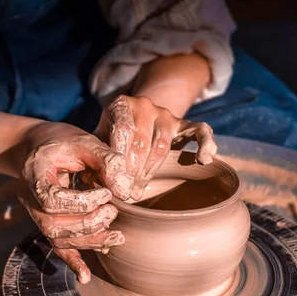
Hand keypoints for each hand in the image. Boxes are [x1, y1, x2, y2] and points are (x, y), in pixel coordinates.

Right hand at [18, 122, 132, 283]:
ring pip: (59, 240)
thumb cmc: (61, 142)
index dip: (82, 202)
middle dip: (89, 224)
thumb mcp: (84, 141)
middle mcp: (31, 201)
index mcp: (36, 177)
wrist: (34, 147)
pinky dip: (72, 262)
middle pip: (54, 227)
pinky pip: (57, 247)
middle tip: (113, 211)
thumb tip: (126, 192)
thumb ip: (106, 161)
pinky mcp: (48, 223)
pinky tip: (85, 276)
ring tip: (118, 237)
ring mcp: (38, 215)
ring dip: (90, 242)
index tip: (105, 192)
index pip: (54, 201)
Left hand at [94, 95, 217, 199]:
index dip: (119, 159)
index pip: (122, 131)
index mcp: (121, 104)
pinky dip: (205, 144)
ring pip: (162, 144)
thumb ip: (95, 156)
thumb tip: (91, 182)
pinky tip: (202, 160)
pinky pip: (200, 131)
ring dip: (150, 169)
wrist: (135, 116)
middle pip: (141, 141)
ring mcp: (166, 114)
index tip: (115, 182)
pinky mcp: (185, 123)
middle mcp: (144, 104)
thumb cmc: (111, 136)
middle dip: (132, 170)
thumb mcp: (99, 139)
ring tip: (139, 187)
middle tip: (125, 191)